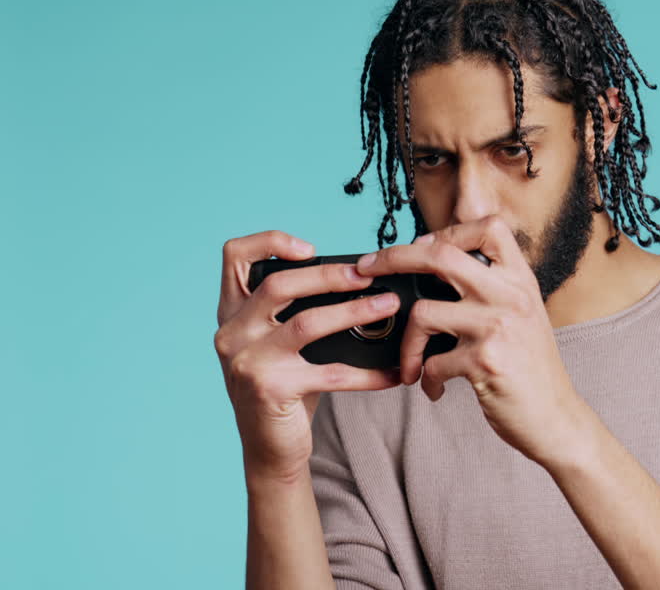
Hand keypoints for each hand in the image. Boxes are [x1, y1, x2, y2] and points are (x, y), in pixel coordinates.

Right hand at [215, 230, 403, 481]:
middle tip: (368, 275)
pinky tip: (394, 373)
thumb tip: (360, 278)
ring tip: (389, 306)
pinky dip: (367, 373)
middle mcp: (232, 333)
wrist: (269, 449)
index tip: (310, 247)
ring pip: (306, 324)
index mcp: (232, 312)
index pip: (234, 256)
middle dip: (328, 275)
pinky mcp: (271, 390)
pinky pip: (330, 373)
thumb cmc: (283, 386)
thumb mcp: (276, 342)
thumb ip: (296, 309)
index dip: (269, 242)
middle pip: (278, 285)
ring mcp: (248, 362)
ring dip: (355, 313)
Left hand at [355, 215, 589, 469]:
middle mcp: (511, 296)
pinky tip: (435, 387)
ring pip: (423, 312)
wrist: (556, 418)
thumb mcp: (524, 316)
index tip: (423, 245)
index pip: (489, 227)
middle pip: (441, 255)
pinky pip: (432, 362)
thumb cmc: (532, 370)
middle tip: (369, 269)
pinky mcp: (485, 361)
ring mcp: (498, 327)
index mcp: (521, 280)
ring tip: (412, 364)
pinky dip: (426, 378)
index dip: (450, 229)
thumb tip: (437, 264)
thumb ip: (493, 290)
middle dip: (394, 258)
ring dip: (407, 344)